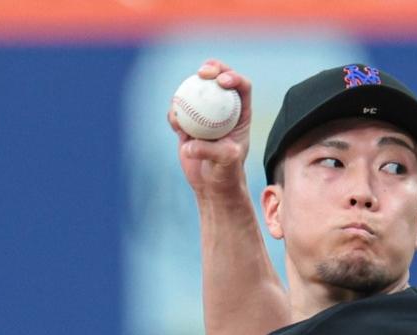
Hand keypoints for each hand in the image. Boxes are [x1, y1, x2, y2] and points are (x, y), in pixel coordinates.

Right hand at [169, 59, 253, 196]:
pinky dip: (175, 114)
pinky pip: (179, 112)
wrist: (212, 184)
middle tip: (202, 72)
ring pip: (196, 92)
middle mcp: (224, 109)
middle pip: (219, 79)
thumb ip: (212, 151)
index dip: (234, 76)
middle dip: (213, 68)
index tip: (222, 80)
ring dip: (187, 89)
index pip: (241, 87)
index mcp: (241, 113)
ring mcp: (205, 114)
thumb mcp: (225, 162)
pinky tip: (174, 122)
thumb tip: (190, 144)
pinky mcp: (188, 123)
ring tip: (180, 99)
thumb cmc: (226, 172)